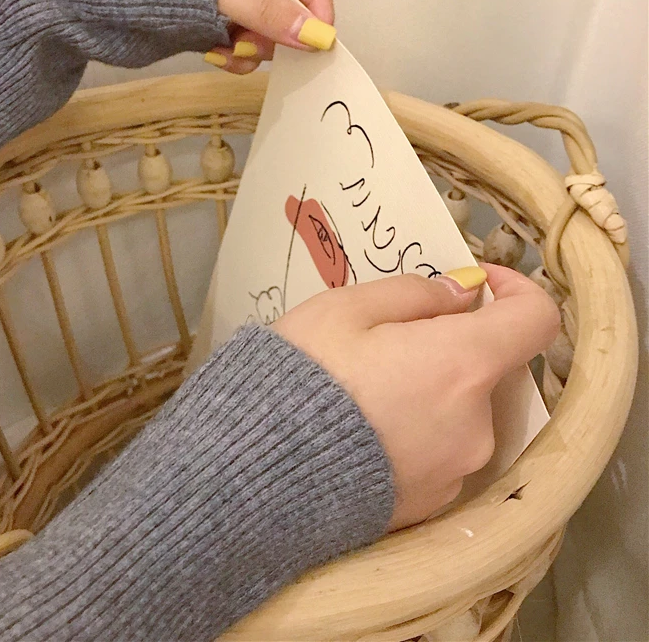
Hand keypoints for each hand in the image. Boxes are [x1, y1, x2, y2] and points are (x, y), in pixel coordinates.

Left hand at [207, 0, 334, 74]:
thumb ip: (265, 11)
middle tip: (270, 52)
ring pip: (264, 26)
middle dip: (280, 29)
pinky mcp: (210, 21)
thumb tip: (313, 34)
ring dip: (256, 46)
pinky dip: (235, 55)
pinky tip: (216, 57)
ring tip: (231, 53)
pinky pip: (241, 41)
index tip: (322, 36)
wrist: (87, 1)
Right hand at [273, 264, 559, 530]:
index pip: (534, 318)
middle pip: (485, 369)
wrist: (255, 473)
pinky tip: (359, 435)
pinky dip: (412, 436)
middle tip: (379, 344)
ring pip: (457, 413)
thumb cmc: (302, 376)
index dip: (515, 289)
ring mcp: (456, 471)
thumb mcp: (345, 308)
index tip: (477, 283)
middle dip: (445, 348)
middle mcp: (476, 424)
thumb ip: (415, 293)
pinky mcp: (430, 506)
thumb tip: (463, 293)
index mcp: (463, 365)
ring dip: (426, 394)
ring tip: (360, 395)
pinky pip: (436, 454)